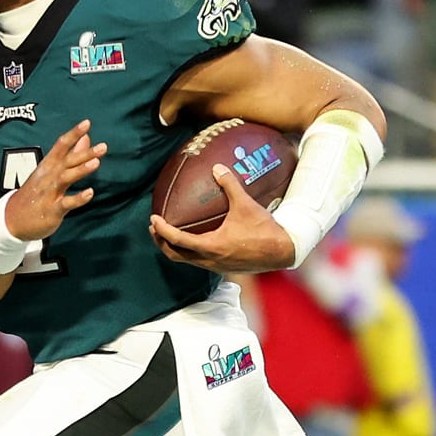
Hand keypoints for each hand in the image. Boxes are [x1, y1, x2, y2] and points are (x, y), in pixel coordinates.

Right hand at [4, 121, 103, 242]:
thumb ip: (69, 154)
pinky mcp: (52, 210)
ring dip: (80, 170)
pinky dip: (78, 198)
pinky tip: (90, 193)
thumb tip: (86, 137)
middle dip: (84, 153)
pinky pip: (65, 203)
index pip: (61, 146)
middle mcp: (48, 176)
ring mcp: (49, 193)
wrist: (13, 219)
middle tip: (103, 146)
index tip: (86, 123)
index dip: (73, 134)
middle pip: (66, 161)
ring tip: (96, 163)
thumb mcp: (49, 171)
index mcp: (48, 166)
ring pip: (65, 179)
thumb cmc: (36, 193)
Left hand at [149, 162, 297, 272]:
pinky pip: (198, 261)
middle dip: (161, 243)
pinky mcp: (223, 267)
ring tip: (167, 234)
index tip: (153, 219)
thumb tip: (217, 167)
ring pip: (186, 261)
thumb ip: (230, 185)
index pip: (177, 240)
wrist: (282, 251)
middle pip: (175, 256)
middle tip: (154, 228)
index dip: (162, 230)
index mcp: (211, 246)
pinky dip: (189, 252)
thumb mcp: (246, 204)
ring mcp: (216, 266)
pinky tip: (192, 239)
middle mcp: (210, 260)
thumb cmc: (264, 229)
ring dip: (174, 248)